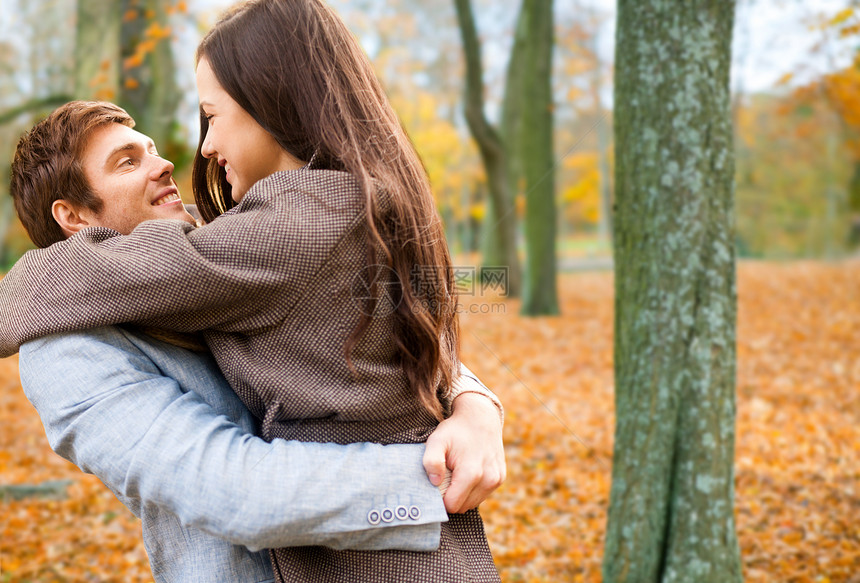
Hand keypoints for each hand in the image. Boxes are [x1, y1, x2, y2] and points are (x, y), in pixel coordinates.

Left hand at [423, 393, 504, 512]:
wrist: (480, 417)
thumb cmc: (455, 430)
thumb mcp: (437, 440)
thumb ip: (431, 461)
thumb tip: (434, 482)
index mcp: (471, 473)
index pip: (452, 505)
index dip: (440, 499)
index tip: (437, 484)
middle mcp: (488, 479)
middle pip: (462, 507)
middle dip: (451, 497)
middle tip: (446, 477)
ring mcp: (496, 479)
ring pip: (472, 503)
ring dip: (462, 494)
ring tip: (457, 474)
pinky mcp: (500, 478)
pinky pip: (482, 495)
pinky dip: (473, 489)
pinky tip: (468, 472)